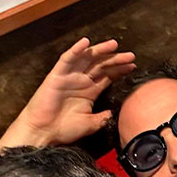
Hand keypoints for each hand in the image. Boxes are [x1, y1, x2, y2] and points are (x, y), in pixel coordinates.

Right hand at [14, 37, 135, 143]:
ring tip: (114, 45)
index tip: (133, 66)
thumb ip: (103, 118)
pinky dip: (76, 50)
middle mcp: (80, 81)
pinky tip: (86, 43)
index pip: (107, 76)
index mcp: (89, 91)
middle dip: (116, 59)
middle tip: (131, 56)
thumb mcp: (90, 124)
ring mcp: (69, 77)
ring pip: (87, 58)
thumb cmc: (63, 129)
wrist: (43, 133)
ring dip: (100, 50)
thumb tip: (114, 113)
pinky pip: (67, 59)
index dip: (120, 70)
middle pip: (101, 65)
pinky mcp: (57, 75)